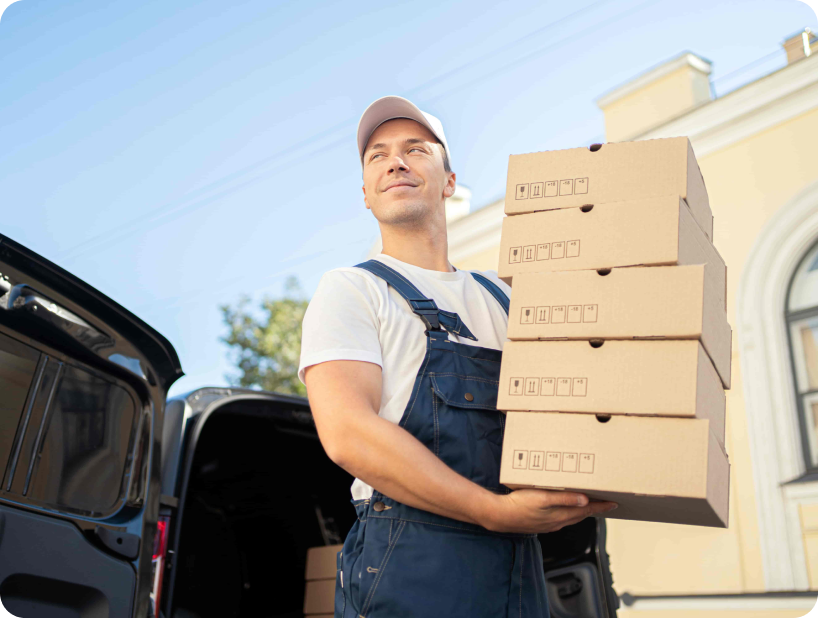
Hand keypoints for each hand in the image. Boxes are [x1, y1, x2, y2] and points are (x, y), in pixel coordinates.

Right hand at [479, 489, 617, 533]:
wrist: (500, 516)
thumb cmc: (519, 505)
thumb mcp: (543, 499)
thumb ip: (565, 499)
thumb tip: (585, 500)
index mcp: (560, 515)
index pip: (587, 510)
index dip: (601, 506)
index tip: (613, 503)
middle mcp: (557, 521)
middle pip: (582, 515)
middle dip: (595, 509)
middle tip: (606, 503)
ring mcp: (549, 524)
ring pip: (572, 517)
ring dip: (583, 511)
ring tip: (590, 504)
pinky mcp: (541, 523)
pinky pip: (561, 518)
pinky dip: (569, 512)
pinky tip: (565, 508)